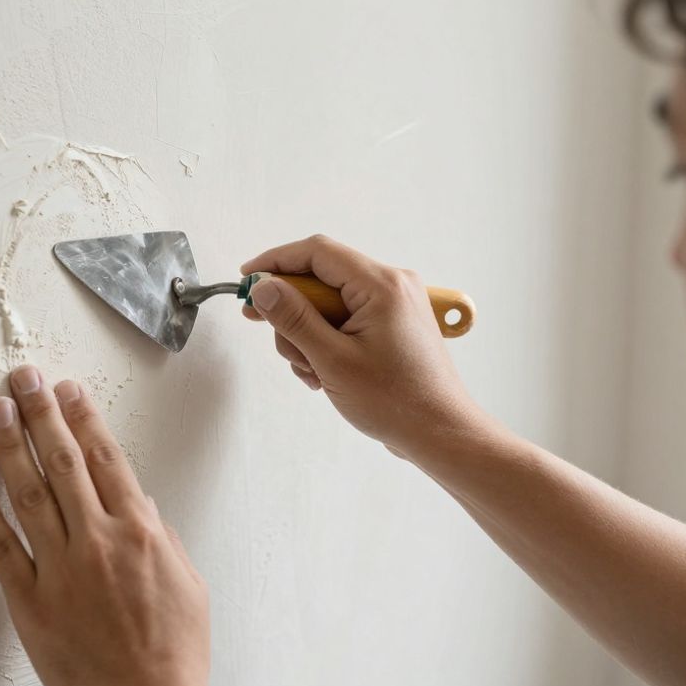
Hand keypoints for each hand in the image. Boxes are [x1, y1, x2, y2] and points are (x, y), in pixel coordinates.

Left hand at [0, 364, 233, 685]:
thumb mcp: (188, 583)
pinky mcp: (31, 602)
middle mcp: (98, 541)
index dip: (84, 418)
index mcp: (140, 532)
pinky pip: (0, 547)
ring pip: (28, 493)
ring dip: (9, 446)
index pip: (105, 458)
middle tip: (24, 379)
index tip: (68, 391)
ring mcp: (61, 570)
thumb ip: (161, 536)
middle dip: (41, 413)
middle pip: (62, 462)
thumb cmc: (174, 654)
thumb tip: (139, 502)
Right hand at [242, 235, 482, 457]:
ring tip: (313, 372)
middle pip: (321, 280)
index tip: (246, 281)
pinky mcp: (392, 325)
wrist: (439, 432)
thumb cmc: (394, 401)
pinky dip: (326, 344)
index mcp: (381, 284)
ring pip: (329, 305)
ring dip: (308, 336)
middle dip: (293, 312)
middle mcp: (391, 285)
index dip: (275, 263)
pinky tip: (325, 375)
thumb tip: (263, 288)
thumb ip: (294, 319)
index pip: (317, 253)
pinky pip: (345, 321)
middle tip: (273, 336)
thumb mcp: (332, 360)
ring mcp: (394, 306)